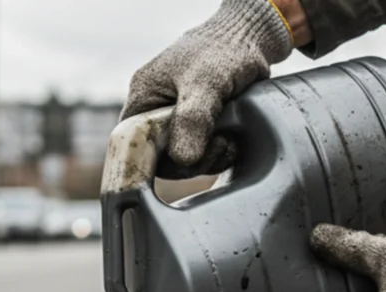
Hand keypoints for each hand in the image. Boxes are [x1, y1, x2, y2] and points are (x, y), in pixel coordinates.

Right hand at [121, 0, 293, 177]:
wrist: (251, 37)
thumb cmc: (222, 50)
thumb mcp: (206, 83)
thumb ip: (193, 119)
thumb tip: (184, 159)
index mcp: (143, 97)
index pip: (135, 145)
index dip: (157, 159)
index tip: (189, 157)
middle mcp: (156, 111)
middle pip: (161, 158)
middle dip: (191, 160)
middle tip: (218, 146)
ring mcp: (178, 120)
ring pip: (184, 159)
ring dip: (208, 157)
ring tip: (228, 141)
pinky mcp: (199, 127)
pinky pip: (201, 153)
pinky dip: (217, 154)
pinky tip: (232, 142)